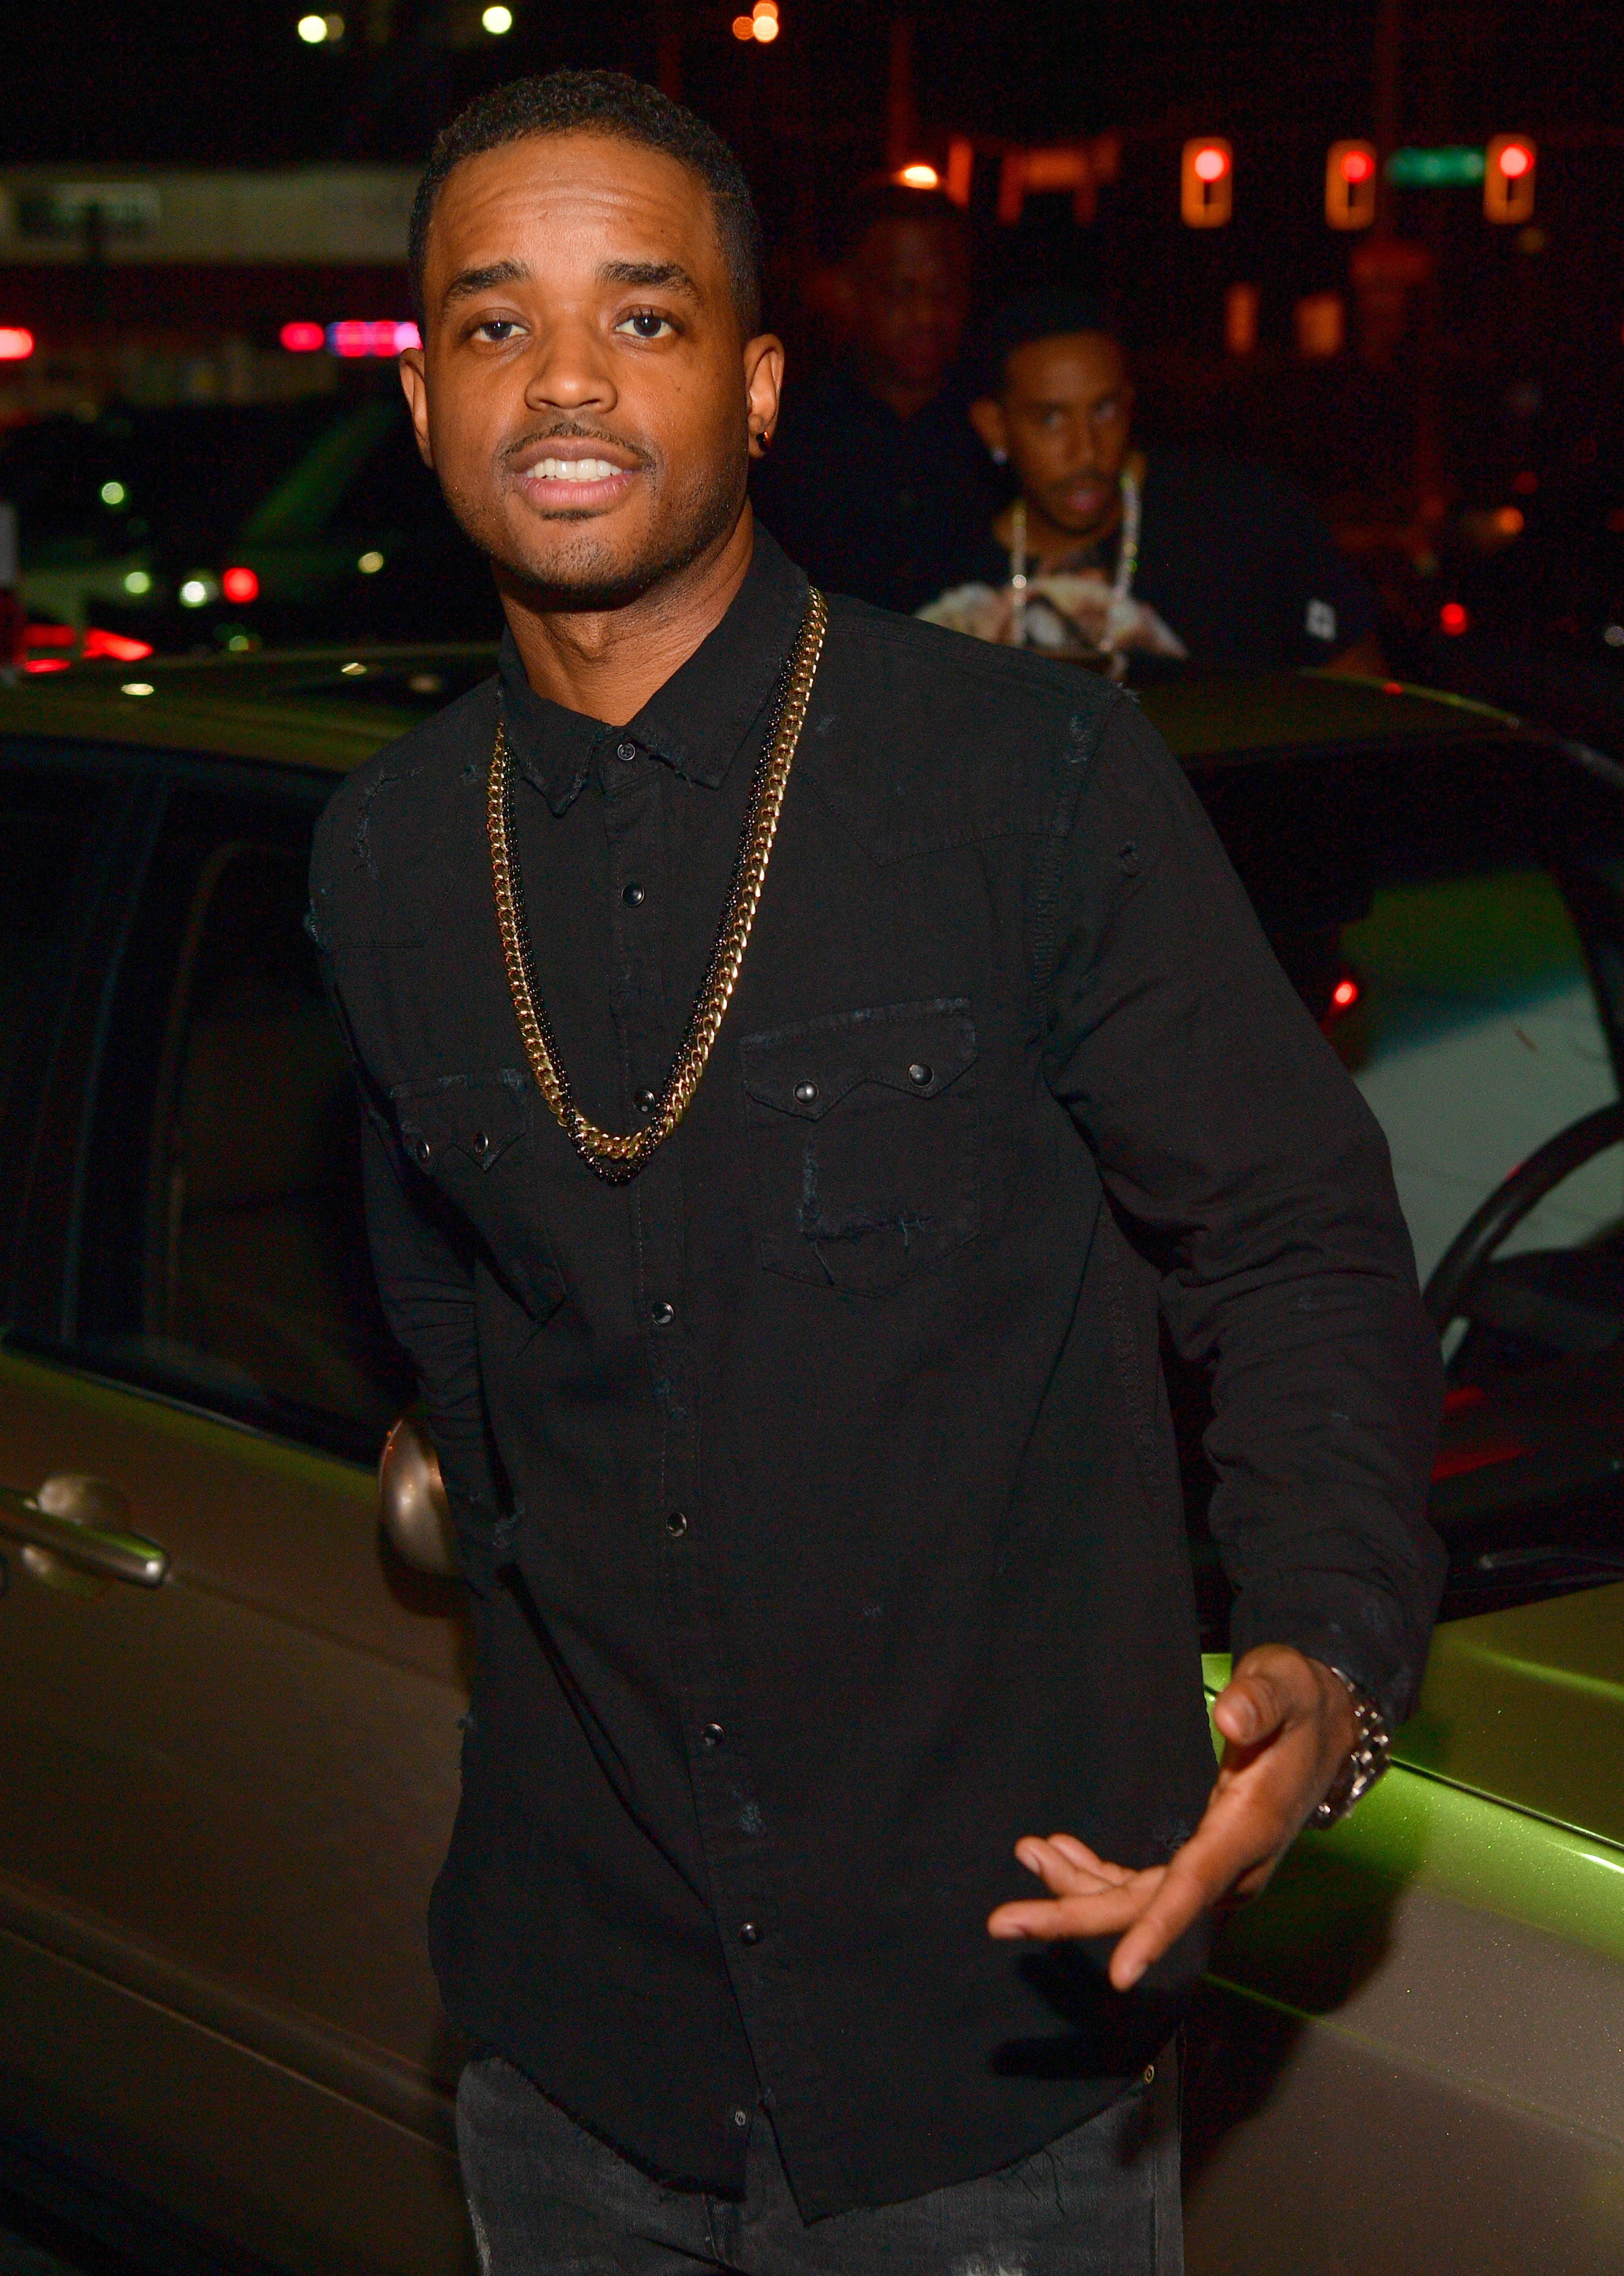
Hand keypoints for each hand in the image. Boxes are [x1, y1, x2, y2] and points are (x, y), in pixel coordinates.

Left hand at [986, 1646, 1357, 1989]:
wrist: (1326, 1723)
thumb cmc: (1298, 1702)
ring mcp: (1217, 1868)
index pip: (1194, 1888)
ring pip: (1136, 1898)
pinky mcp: (1204, 1859)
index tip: (1119, 1975)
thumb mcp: (1284, 1685)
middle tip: (1002, 1921)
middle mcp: (1233, 1864)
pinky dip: (1095, 1872)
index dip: (1155, 1931)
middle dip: (1074, 1915)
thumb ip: (1258, 1701)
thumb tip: (1231, 1715)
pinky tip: (1058, 1852)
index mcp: (1248, 1829)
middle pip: (1145, 1906)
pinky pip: (1142, 1883)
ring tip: (1027, 1852)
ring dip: (1074, 1886)